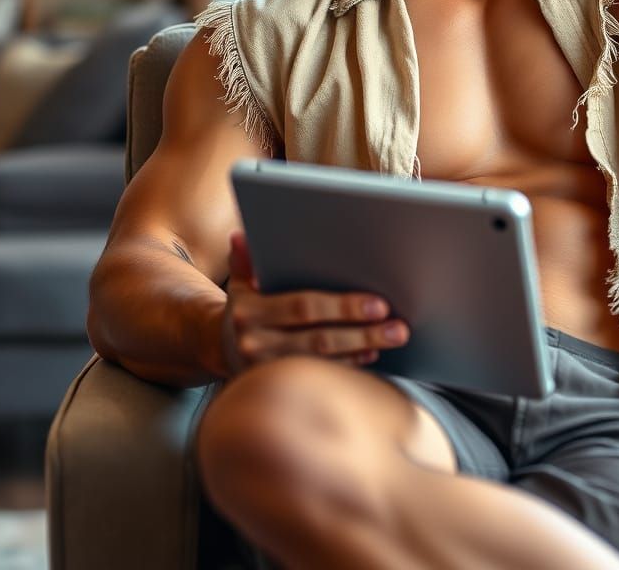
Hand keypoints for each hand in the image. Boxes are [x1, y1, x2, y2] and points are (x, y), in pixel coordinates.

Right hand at [220, 231, 408, 376]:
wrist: (220, 346)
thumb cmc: (245, 304)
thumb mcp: (241, 280)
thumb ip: (246, 258)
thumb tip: (241, 234)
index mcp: (249, 311)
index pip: (303, 307)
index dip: (343, 307)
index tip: (379, 304)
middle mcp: (255, 345)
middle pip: (319, 339)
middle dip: (363, 332)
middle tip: (398, 325)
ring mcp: (266, 371)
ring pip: (324, 362)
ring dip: (363, 349)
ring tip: (395, 336)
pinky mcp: (280, 385)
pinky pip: (321, 376)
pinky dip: (349, 365)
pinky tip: (372, 353)